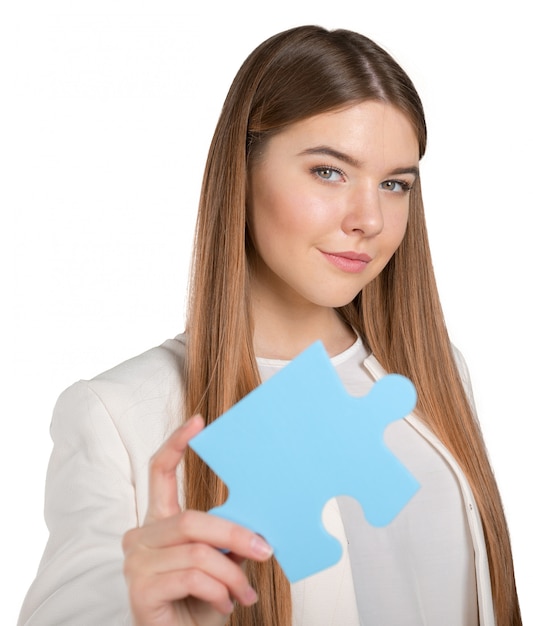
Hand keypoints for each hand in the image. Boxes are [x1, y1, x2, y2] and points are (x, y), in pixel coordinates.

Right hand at [122, 415, 272, 625]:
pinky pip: (193, 576)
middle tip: (265, 549)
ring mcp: (136, 563)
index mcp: (158, 523)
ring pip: (197, 550)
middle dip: (234, 534)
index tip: (197, 421)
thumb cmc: (201, 603)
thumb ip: (227, 538)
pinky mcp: (140, 589)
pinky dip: (220, 591)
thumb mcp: (219, 564)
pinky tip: (228, 604)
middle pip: (190, 519)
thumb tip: (256, 521)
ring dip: (232, 573)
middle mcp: (140, 537)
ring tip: (246, 592)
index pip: (158, 472)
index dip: (176, 443)